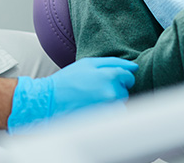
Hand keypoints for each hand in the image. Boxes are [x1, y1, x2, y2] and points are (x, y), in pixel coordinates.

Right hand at [7, 57, 137, 132]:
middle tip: (96, 89)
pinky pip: (114, 116)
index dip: (120, 77)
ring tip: (93, 99)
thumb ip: (113, 62)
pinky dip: (107, 112)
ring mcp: (108, 109)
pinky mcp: (103, 121)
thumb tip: (133, 67)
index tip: (109, 79)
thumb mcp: (88, 63)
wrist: (50, 101)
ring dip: (111, 101)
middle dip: (115, 89)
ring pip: (120, 104)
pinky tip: (94, 108)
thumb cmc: (68, 80)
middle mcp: (111, 92)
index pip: (129, 76)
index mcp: (109, 75)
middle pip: (125, 91)